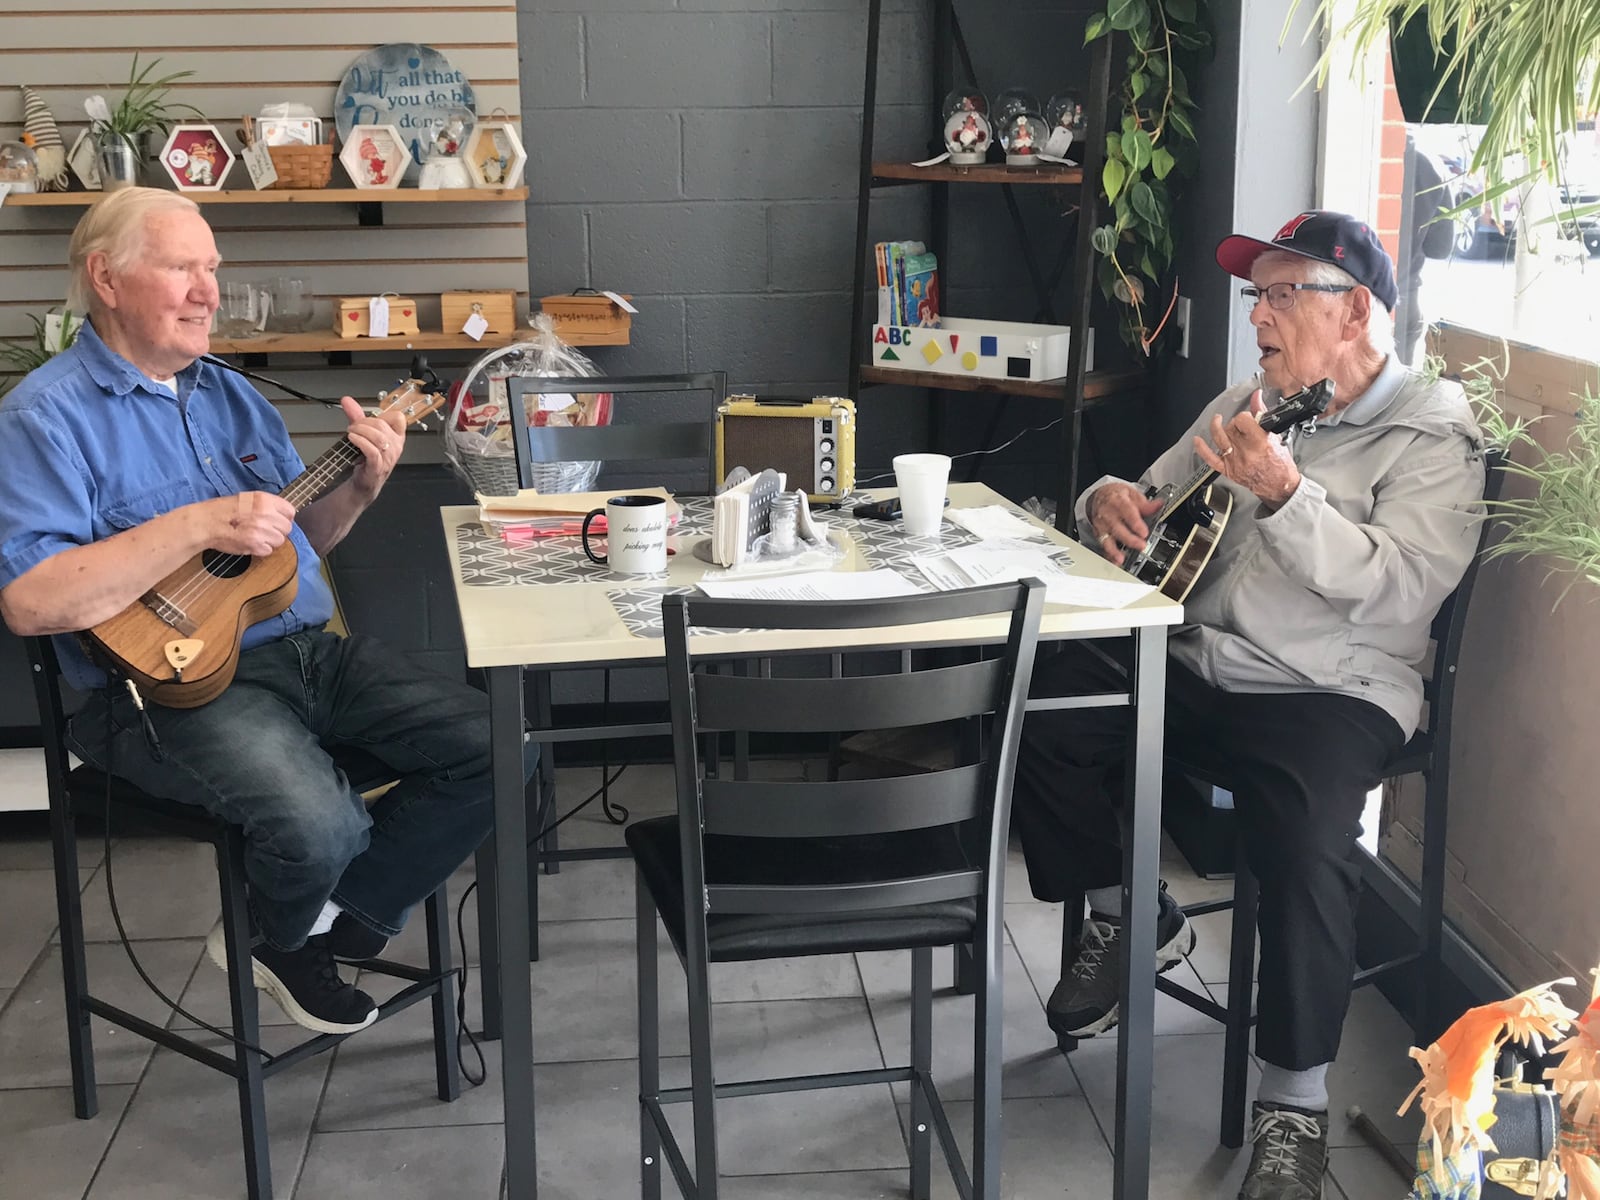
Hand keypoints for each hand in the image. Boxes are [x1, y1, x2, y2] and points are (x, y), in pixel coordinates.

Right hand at [202, 491, 295, 556]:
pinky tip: (249, 543)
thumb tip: (283, 515)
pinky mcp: (255, 544)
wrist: (205, 523)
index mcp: (264, 500)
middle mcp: (265, 513)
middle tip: (263, 531)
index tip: (278, 521)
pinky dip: (260, 549)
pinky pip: (268, 550)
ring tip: (254, 536)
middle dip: (277, 531)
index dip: (285, 518)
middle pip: (287, 528)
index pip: (290, 511)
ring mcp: (261, 529)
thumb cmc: (222, 511)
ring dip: (269, 541)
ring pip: (279, 540)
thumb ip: (267, 505)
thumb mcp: (247, 499)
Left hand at [341, 396, 404, 496]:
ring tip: (351, 432)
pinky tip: (352, 439)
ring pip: (378, 437)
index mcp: (396, 437)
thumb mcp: (363, 434)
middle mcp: (395, 447)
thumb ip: (357, 416)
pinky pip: (372, 451)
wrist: (364, 482)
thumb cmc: (366, 459)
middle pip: (382, 425)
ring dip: (361, 431)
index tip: (370, 419)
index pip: (398, 418)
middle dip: (363, 422)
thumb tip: (347, 401)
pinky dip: (360, 442)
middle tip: (353, 426)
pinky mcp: (378, 466)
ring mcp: (388, 458)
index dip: (382, 414)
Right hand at [1087, 482, 1164, 567]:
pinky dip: (1108, 554)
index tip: (1144, 532)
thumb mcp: (1132, 494)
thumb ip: (1145, 504)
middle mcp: (1108, 514)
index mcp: (1118, 502)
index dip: (1135, 523)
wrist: (1099, 496)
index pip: (1127, 512)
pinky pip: (1103, 545)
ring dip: (1113, 550)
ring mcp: (1102, 525)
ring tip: (1120, 559)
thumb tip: (1159, 505)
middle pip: (1118, 528)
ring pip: (1107, 539)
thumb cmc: (1116, 495)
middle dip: (1129, 539)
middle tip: (1141, 545)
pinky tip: (1114, 561)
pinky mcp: (1099, 533)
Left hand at [1193, 390, 1301, 509]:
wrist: (1278, 486)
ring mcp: (1235, 462)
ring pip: (1220, 438)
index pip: (1243, 419)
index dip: (1245, 416)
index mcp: (1260, 443)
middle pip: (1230, 427)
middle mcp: (1246, 453)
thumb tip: (1256, 396)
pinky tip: (1197, 440)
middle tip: (1242, 427)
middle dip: (1235, 424)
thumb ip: (1262, 415)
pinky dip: (1202, 449)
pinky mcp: (1228, 470)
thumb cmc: (1279, 463)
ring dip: (1216, 426)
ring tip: (1218, 421)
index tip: (1248, 418)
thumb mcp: (1274, 436)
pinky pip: (1210, 458)